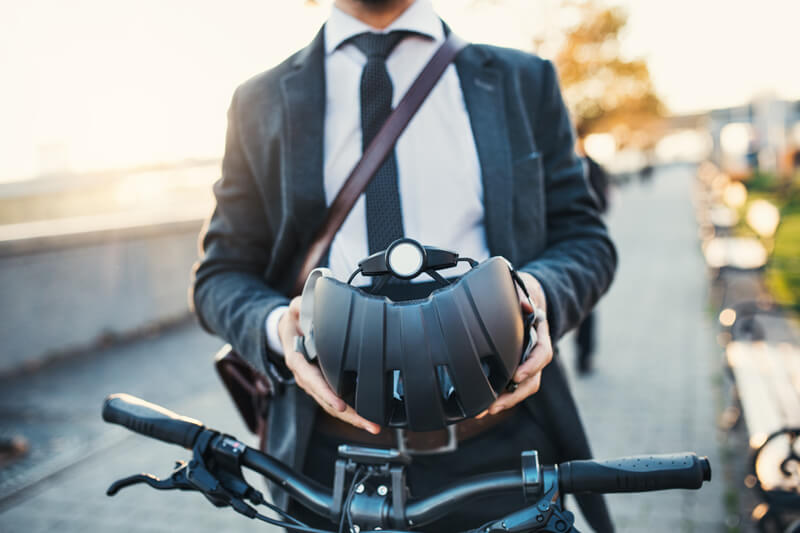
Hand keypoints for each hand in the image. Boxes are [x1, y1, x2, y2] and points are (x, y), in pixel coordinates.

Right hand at [278, 296, 380, 434]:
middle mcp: (306, 377)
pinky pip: (337, 403)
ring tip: (373, 426)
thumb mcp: (294, 309)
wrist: (287, 331)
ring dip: (353, 418)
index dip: (326, 394)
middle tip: (369, 423)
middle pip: (327, 401)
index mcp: (298, 360)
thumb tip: (307, 305)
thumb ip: (301, 306)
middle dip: (348, 414)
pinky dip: (351, 413)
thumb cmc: (294, 322)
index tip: (340, 404)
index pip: (312, 381)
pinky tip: (367, 419)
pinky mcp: (324, 387)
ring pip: (333, 407)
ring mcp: (315, 385)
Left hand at [477, 272, 552, 417]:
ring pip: (524, 387)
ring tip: (487, 411)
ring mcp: (528, 360)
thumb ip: (521, 293)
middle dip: (515, 395)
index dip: (531, 366)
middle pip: (533, 379)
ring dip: (507, 401)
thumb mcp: (522, 285)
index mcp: (539, 332)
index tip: (517, 376)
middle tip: (495, 405)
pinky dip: (501, 396)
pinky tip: (485, 405)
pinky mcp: (517, 366)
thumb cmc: (522, 291)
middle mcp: (536, 350)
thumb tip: (525, 305)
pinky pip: (513, 386)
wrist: (528, 294)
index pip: (542, 352)